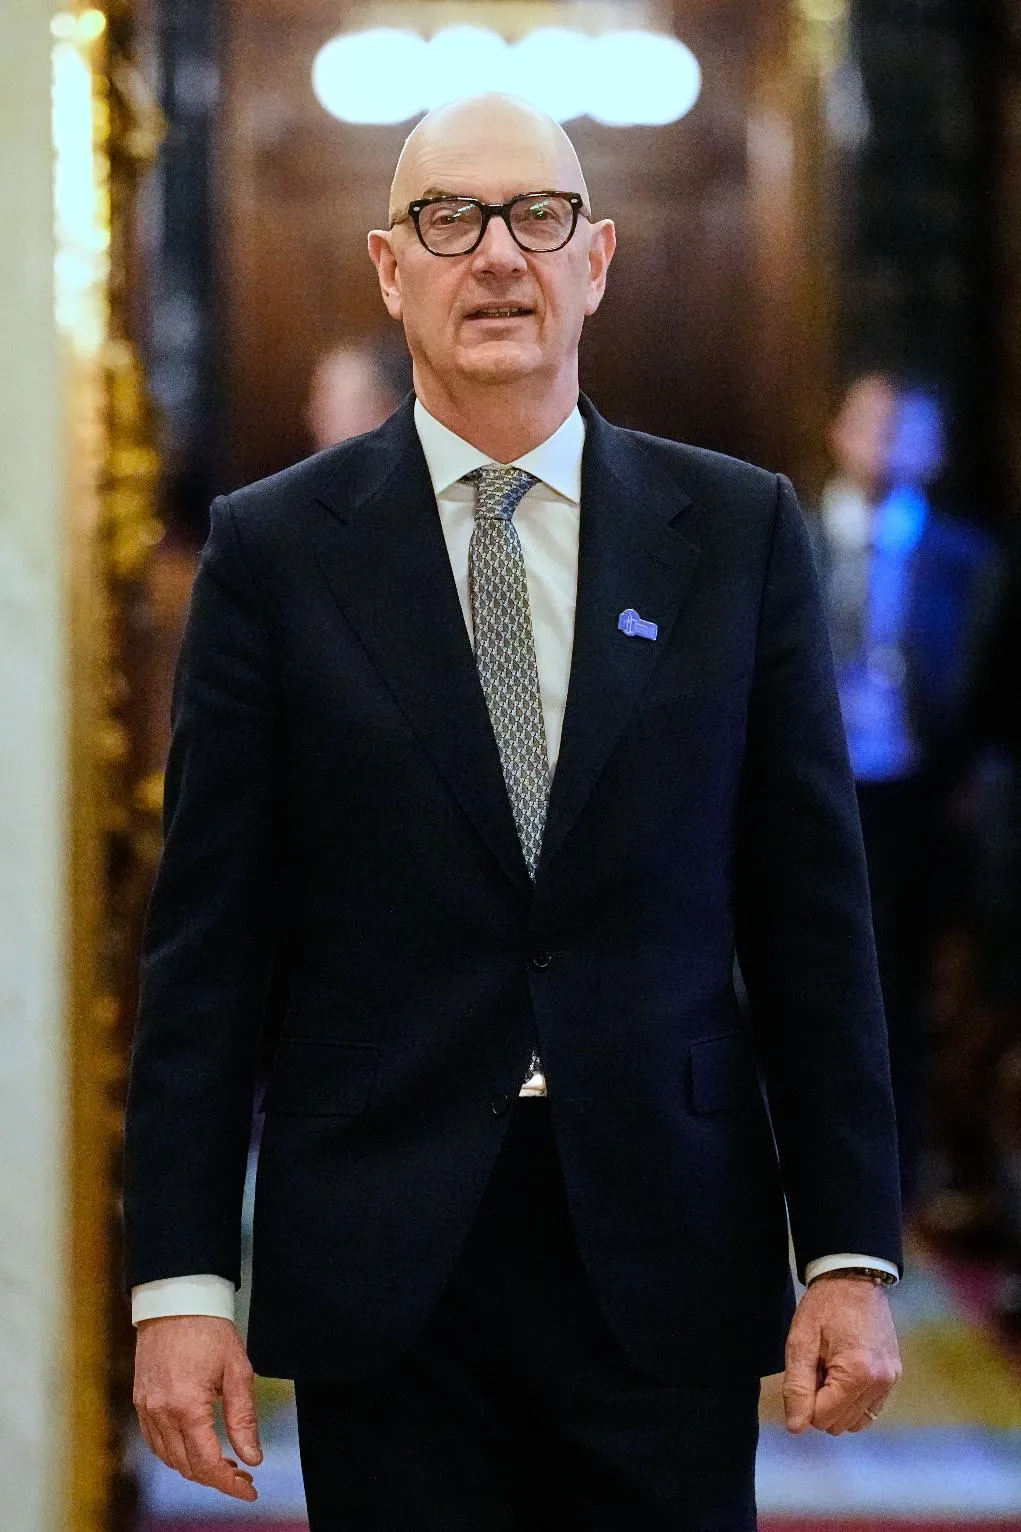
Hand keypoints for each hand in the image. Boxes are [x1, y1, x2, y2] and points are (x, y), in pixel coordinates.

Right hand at [133, 1315, 262, 1499]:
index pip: (208, 1464)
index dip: (230, 1484)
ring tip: (224, 1462)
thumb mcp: (238, 1370)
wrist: (176, 1300)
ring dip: (196, 1468)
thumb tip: (252, 1457)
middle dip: (216, 1478)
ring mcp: (147, 1409)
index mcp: (187, 1407)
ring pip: (169, 1459)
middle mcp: (162, 1413)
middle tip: (242, 1475)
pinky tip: (195, 1447)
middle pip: (187, 1467)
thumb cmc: (210, 1329)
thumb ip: (243, 1418)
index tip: (250, 1490)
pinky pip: (156, 1442)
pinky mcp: (140, 1401)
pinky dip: (175, 1453)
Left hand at [782, 1276, 900, 1434]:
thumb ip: (797, 1387)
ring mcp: (891, 1381)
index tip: (807, 1370)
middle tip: (818, 1367)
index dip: (805, 1400)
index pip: (822, 1418)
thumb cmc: (824, 1307)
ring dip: (838, 1405)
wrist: (853, 1279)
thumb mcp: (801, 1342)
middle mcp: (880, 1383)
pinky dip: (853, 1401)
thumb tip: (796, 1428)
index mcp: (857, 1374)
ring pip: (855, 1422)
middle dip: (821, 1403)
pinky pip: (870, 1410)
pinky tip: (845, 1374)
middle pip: (839, 1424)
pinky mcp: (895, 1377)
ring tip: (831, 1369)